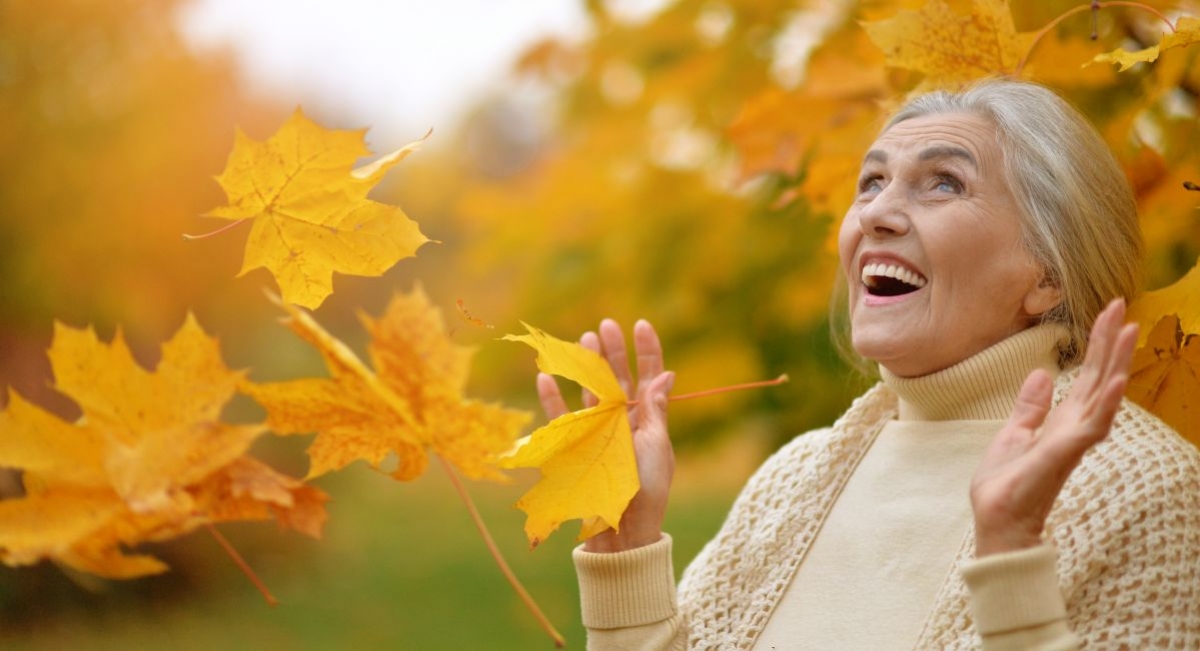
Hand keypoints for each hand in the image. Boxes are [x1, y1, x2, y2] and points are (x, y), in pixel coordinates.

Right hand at [536, 318, 674, 552]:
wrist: (623, 528)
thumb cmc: (647, 489)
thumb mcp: (658, 447)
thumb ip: (656, 411)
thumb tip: (666, 374)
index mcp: (648, 419)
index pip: (649, 377)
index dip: (646, 350)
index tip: (640, 324)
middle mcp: (622, 420)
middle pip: (617, 377)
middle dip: (613, 350)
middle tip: (606, 325)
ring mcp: (597, 431)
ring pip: (590, 390)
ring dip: (586, 365)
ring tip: (584, 339)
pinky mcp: (574, 445)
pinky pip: (560, 418)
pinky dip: (552, 398)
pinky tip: (545, 376)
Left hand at [971, 299, 1137, 556]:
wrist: (998, 520)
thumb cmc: (1007, 485)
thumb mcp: (1013, 434)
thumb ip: (1030, 407)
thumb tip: (1040, 375)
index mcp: (1062, 421)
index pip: (1085, 375)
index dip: (1096, 344)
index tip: (1108, 312)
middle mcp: (1075, 427)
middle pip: (1098, 377)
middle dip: (1110, 342)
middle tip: (1123, 306)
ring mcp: (1073, 440)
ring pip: (1102, 394)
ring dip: (1116, 362)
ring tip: (1129, 330)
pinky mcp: (1064, 453)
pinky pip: (1091, 424)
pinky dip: (1105, 402)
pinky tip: (1117, 380)